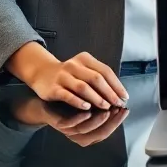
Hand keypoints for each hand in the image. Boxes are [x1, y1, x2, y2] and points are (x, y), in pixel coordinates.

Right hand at [7, 43, 127, 110]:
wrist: (42, 73)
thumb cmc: (69, 75)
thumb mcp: (84, 70)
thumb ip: (98, 77)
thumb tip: (119, 93)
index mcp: (85, 59)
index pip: (105, 71)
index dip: (116, 84)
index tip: (124, 96)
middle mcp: (74, 65)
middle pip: (96, 78)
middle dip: (109, 92)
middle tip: (118, 104)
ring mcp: (62, 76)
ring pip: (83, 87)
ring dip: (97, 98)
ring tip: (106, 107)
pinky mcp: (53, 88)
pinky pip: (67, 95)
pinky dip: (78, 101)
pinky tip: (87, 108)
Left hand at [9, 97, 128, 146]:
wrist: (46, 100)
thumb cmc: (71, 101)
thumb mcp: (89, 103)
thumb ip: (102, 105)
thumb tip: (122, 100)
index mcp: (88, 132)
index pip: (107, 131)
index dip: (117, 122)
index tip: (125, 109)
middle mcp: (79, 135)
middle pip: (98, 134)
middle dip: (111, 123)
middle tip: (120, 110)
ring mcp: (68, 130)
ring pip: (84, 131)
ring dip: (97, 122)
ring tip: (107, 110)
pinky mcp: (57, 124)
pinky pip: (69, 125)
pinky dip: (79, 119)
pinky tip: (88, 111)